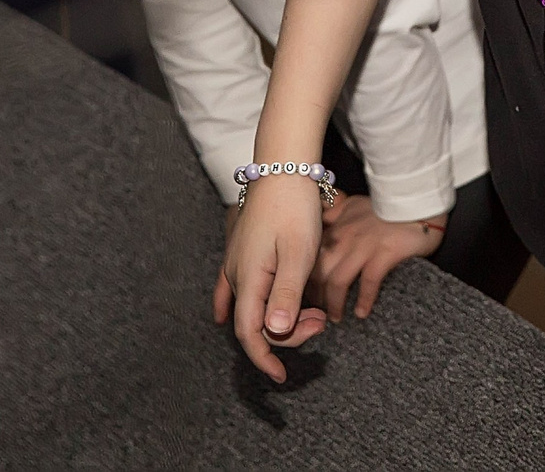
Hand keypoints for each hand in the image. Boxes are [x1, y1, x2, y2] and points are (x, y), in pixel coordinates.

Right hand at [214, 173, 329, 381]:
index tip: (281, 376)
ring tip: (313, 309)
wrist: (283, 168)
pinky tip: (223, 315)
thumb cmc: (295, 208)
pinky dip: (235, 305)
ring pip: (252, 305)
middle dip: (288, 333)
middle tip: (321, 322)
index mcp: (250, 279)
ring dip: (280, 317)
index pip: (250, 333)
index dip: (264, 358)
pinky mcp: (240, 251)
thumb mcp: (299, 253)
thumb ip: (287, 295)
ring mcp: (235, 262)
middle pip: (255, 322)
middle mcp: (237, 275)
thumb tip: (274, 333)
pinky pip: (232, 287)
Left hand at [313, 193, 444, 321]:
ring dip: (333, 303)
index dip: (304, 276)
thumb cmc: (387, 207)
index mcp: (336, 225)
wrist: (417, 201)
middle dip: (315, 295)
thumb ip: (335, 213)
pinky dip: (364, 300)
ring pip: (337, 280)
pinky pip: (368, 282)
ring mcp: (364, 245)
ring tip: (336, 318)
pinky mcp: (384, 254)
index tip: (305, 292)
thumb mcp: (354, 203)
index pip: (311, 255)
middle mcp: (345, 236)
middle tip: (317, 311)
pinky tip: (362, 313)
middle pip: (319, 271)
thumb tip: (319, 222)